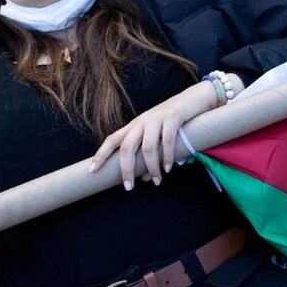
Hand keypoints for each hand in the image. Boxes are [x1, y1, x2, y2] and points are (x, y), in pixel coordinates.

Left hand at [88, 74, 241, 188]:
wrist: (194, 99)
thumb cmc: (175, 123)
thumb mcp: (159, 139)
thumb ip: (151, 157)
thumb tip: (146, 179)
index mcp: (135, 126)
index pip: (112, 140)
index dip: (101, 154)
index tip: (92, 170)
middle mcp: (141, 121)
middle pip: (126, 147)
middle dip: (126, 169)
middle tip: (129, 187)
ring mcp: (156, 118)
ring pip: (147, 147)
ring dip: (151, 167)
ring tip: (158, 180)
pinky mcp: (172, 117)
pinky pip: (167, 140)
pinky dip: (167, 157)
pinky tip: (168, 168)